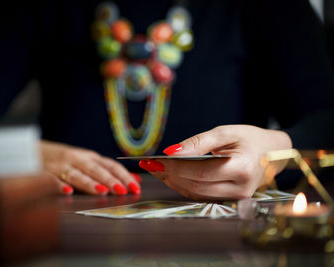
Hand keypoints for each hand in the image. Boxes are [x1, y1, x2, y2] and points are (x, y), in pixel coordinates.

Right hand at [40, 140, 140, 195]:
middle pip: (95, 170)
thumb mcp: (87, 163)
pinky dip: (59, 185)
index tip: (135, 187)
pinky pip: (51, 180)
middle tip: (122, 190)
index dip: (123, 176)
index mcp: (89, 157)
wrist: (32, 152)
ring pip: (76, 175)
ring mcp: (60, 166)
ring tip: (101, 191)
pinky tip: (67, 192)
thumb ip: (109, 172)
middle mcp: (76, 159)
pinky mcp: (44, 173)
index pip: (110, 165)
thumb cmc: (65, 161)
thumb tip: (135, 179)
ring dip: (89, 183)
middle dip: (110, 180)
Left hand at [139, 125, 291, 199]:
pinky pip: (202, 196)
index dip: (175, 168)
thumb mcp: (226, 132)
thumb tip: (170, 152)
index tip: (154, 161)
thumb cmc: (251, 138)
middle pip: (196, 185)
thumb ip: (198, 142)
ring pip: (196, 194)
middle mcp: (241, 189)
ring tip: (156, 170)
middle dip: (169, 175)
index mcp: (243, 168)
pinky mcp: (231, 200)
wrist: (274, 153)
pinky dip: (184, 186)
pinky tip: (171, 176)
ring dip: (173, 183)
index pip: (201, 172)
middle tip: (149, 165)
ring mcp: (237, 198)